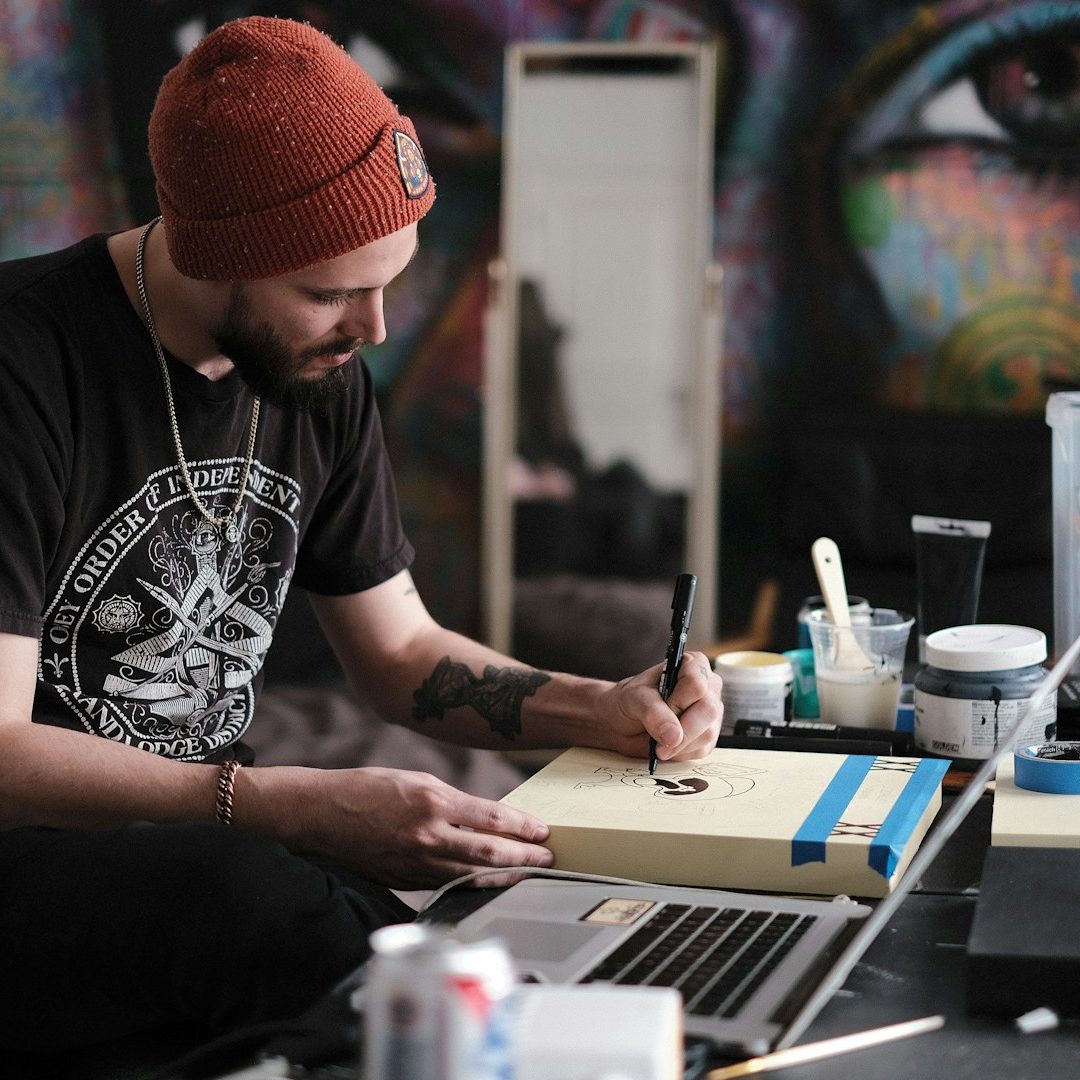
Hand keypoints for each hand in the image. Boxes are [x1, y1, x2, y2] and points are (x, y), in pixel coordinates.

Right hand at [302, 767, 553, 889]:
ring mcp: (416, 862)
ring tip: (528, 874)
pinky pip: (448, 884)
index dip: (522, 827)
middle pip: (489, 853)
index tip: (542, 831)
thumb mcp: (418, 781)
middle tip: (548, 859)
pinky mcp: (405, 880)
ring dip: (505, 876)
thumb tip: (487, 820)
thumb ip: (453, 802)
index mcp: (433, 801)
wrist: (323, 813)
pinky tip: (490, 883)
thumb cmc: (370, 789)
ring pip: (472, 876)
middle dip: (524, 857)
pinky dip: (473, 884)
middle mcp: (428, 834)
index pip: (491, 818)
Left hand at [601, 651, 722, 762]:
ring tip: (657, 742)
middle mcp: (708, 687)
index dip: (678, 702)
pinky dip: (680, 753)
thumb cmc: (630, 701)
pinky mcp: (708, 735)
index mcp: (693, 665)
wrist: (623, 723)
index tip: (661, 710)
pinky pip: (702, 749)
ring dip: (678, 745)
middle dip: (681, 730)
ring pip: (707, 733)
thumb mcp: (634, 699)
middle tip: (658, 740)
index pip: (697, 683)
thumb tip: (675, 736)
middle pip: (708, 710)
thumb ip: (653, 713)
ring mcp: (711, 712)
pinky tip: (666, 746)